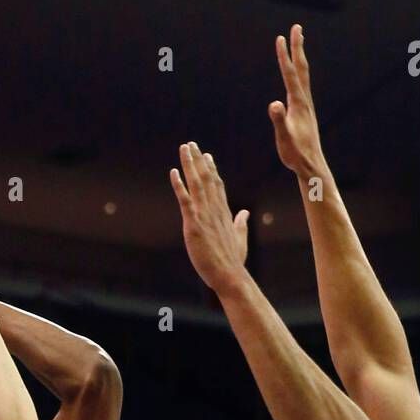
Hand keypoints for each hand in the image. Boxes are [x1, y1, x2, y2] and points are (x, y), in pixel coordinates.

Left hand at [170, 142, 248, 292]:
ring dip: (189, 165)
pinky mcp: (194, 224)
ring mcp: (205, 215)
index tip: (207, 156)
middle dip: (199, 160)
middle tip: (192, 144)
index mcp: (224, 212)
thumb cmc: (234, 261)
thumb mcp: (240, 238)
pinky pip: (185, 200)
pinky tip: (174, 172)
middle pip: (207, 178)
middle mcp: (215, 209)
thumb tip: (245, 213)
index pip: (217, 186)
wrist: (229, 274)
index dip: (211, 169)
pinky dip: (179, 185)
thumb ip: (241, 223)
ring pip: (197, 184)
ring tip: (185, 148)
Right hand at [269, 24, 324, 179]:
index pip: (289, 74)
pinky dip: (298, 74)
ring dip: (299, 58)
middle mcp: (304, 101)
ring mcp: (306, 106)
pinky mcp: (305, 112)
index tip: (280, 37)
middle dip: (297, 47)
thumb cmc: (296, 154)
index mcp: (298, 103)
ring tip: (297, 44)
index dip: (284, 56)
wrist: (311, 166)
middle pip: (301, 68)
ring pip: (303, 76)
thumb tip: (274, 104)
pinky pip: (301, 86)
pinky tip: (296, 76)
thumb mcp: (284, 138)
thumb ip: (278, 121)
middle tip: (296, 28)